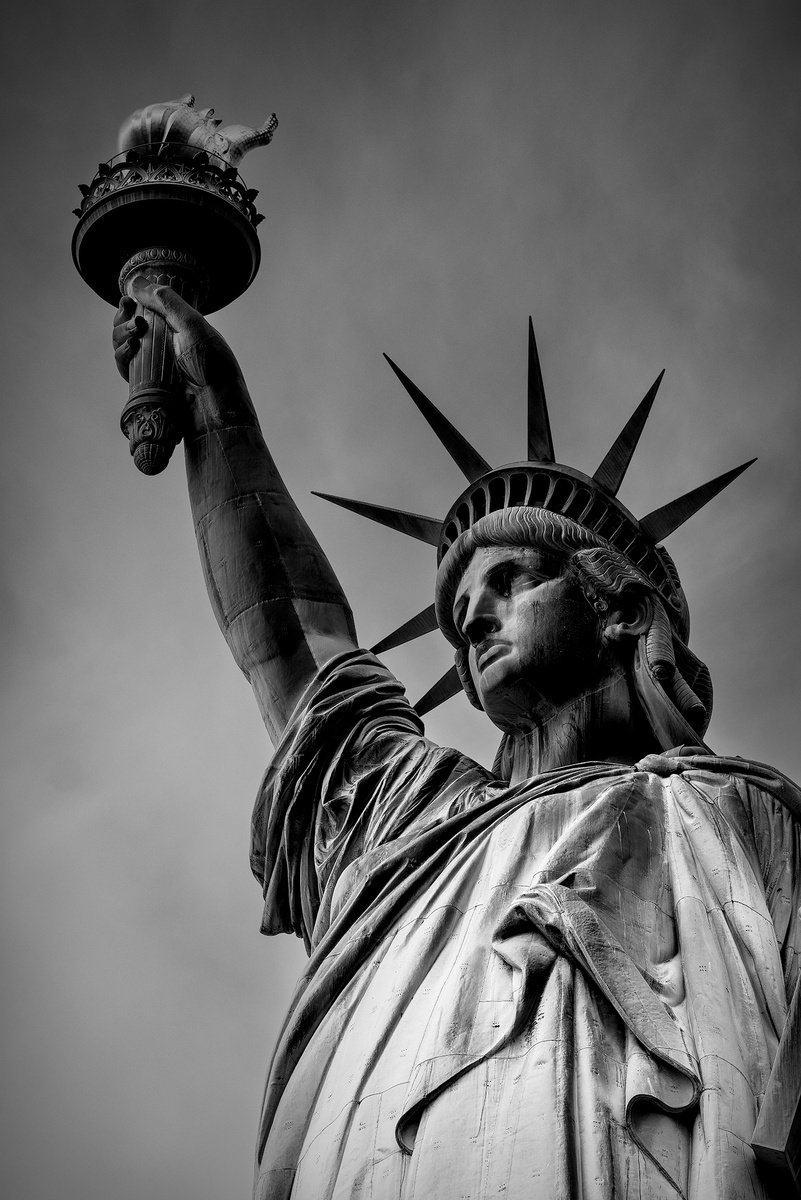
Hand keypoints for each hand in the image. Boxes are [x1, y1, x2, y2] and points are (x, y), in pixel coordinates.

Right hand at [112, 279, 255, 434]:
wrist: (217, 408)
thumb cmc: (213, 366)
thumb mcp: (193, 325)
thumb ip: (166, 302)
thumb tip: (136, 282)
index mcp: (178, 330)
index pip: (146, 311)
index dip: (133, 304)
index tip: (128, 299)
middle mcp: (164, 347)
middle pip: (129, 328)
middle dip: (123, 319)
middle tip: (132, 317)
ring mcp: (154, 367)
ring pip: (123, 347)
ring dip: (120, 335)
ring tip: (134, 334)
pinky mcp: (145, 387)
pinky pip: (125, 368)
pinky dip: (121, 356)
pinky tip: (129, 349)